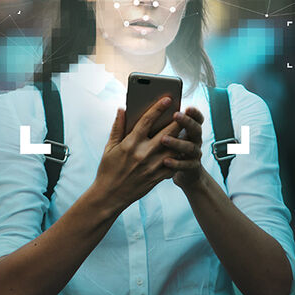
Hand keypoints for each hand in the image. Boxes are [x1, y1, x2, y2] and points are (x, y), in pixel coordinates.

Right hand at [92, 96, 181, 213]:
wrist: (110, 196)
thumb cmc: (108, 169)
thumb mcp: (109, 147)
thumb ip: (118, 127)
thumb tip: (122, 109)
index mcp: (130, 144)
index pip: (147, 120)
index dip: (159, 108)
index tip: (168, 99)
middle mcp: (143, 154)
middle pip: (166, 132)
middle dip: (177, 120)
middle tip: (184, 111)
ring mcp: (152, 166)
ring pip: (174, 148)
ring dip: (181, 138)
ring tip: (186, 129)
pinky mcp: (157, 177)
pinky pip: (173, 164)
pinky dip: (179, 156)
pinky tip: (182, 148)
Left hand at [160, 107, 204, 188]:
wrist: (172, 172)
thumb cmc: (164, 148)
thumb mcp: (164, 133)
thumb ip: (156, 121)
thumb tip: (132, 109)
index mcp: (189, 128)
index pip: (195, 117)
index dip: (193, 112)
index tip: (186, 106)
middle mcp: (195, 139)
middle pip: (195, 129)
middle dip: (186, 121)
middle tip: (175, 115)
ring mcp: (194, 154)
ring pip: (190, 147)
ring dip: (177, 142)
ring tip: (163, 139)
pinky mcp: (191, 167)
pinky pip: (185, 165)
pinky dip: (176, 163)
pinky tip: (165, 161)